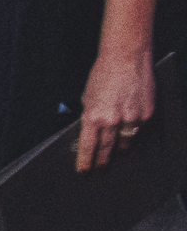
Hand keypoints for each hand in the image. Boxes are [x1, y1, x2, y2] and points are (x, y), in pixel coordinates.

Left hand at [76, 50, 154, 172]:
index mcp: (94, 115)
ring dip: (120, 148)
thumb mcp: (88, 95)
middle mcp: (113, 120)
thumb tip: (91, 130)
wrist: (126, 58)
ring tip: (116, 154)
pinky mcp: (146, 114)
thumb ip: (90, 114)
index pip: (88, 146)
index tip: (84, 171)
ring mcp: (132, 119)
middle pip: (107, 149)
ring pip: (125, 141)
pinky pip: (138, 128)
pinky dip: (133, 128)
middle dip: (103, 161)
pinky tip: (130, 125)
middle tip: (101, 170)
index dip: (85, 161)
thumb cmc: (103, 74)